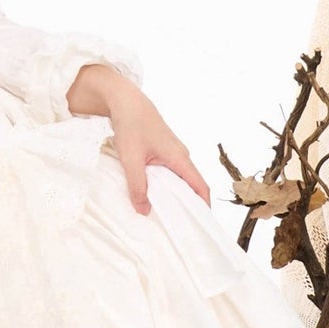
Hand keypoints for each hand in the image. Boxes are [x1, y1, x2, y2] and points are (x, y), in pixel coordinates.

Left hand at [66, 64, 212, 214]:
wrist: (125, 100)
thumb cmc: (131, 125)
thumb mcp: (131, 159)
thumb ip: (137, 186)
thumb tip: (144, 211)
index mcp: (180, 158)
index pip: (200, 187)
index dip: (203, 206)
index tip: (201, 225)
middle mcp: (181, 156)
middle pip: (192, 185)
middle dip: (189, 206)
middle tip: (182, 227)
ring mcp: (173, 152)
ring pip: (180, 179)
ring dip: (176, 196)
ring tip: (168, 216)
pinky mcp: (163, 150)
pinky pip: (171, 173)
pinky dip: (167, 186)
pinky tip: (155, 195)